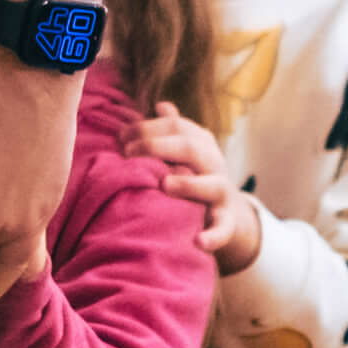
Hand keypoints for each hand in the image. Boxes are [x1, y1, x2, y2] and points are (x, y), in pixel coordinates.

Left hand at [133, 105, 265, 272]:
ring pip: (213, 185)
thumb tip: (161, 105)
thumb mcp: (187, 153)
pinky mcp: (227, 222)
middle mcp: (215, 165)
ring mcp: (222, 194)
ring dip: (189, 184)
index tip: (121, 135)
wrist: (226, 214)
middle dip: (159, 147)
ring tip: (165, 184)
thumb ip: (173, 131)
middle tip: (128, 153)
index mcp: (203, 145)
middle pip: (193, 148)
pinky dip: (212, 236)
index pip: (178, 127)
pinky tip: (198, 242)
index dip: (148, 127)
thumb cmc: (195, 177)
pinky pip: (223, 229)